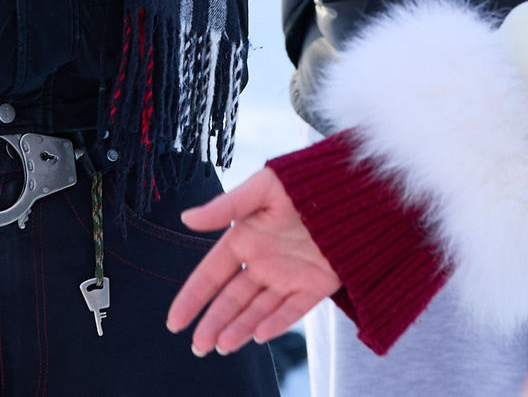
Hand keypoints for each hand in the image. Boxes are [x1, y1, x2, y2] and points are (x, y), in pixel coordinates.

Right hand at [166, 166, 339, 356]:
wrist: (352, 188)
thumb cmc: (303, 181)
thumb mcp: (262, 188)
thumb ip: (226, 207)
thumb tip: (186, 219)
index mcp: (244, 239)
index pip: (211, 274)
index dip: (192, 298)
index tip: (175, 321)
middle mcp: (263, 262)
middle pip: (231, 299)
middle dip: (213, 323)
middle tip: (198, 346)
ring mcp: (288, 276)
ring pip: (258, 310)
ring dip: (240, 328)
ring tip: (223, 346)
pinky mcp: (315, 285)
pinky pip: (293, 310)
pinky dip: (277, 323)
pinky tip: (260, 335)